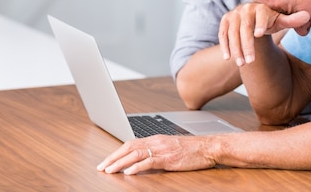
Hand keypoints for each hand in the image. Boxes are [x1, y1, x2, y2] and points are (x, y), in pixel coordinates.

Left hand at [97, 135, 215, 174]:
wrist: (209, 147)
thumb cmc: (193, 150)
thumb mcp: (172, 148)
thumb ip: (157, 152)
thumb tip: (143, 161)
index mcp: (156, 139)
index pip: (131, 143)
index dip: (117, 152)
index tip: (106, 161)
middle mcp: (156, 141)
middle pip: (129, 147)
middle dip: (113, 157)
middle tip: (101, 167)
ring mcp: (162, 149)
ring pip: (135, 154)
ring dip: (120, 163)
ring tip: (109, 170)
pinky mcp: (168, 158)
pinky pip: (148, 161)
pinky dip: (136, 167)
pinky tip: (128, 172)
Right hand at [218, 3, 309, 65]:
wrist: (254, 15)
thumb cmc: (270, 20)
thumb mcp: (281, 21)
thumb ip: (293, 20)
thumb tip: (308, 16)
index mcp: (262, 7)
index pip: (261, 14)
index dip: (260, 23)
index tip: (260, 35)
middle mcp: (246, 9)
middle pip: (245, 27)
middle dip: (247, 45)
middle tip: (250, 61)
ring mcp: (234, 14)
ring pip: (232, 32)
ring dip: (235, 48)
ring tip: (241, 64)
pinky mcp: (226, 20)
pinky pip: (223, 33)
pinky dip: (224, 45)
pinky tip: (228, 58)